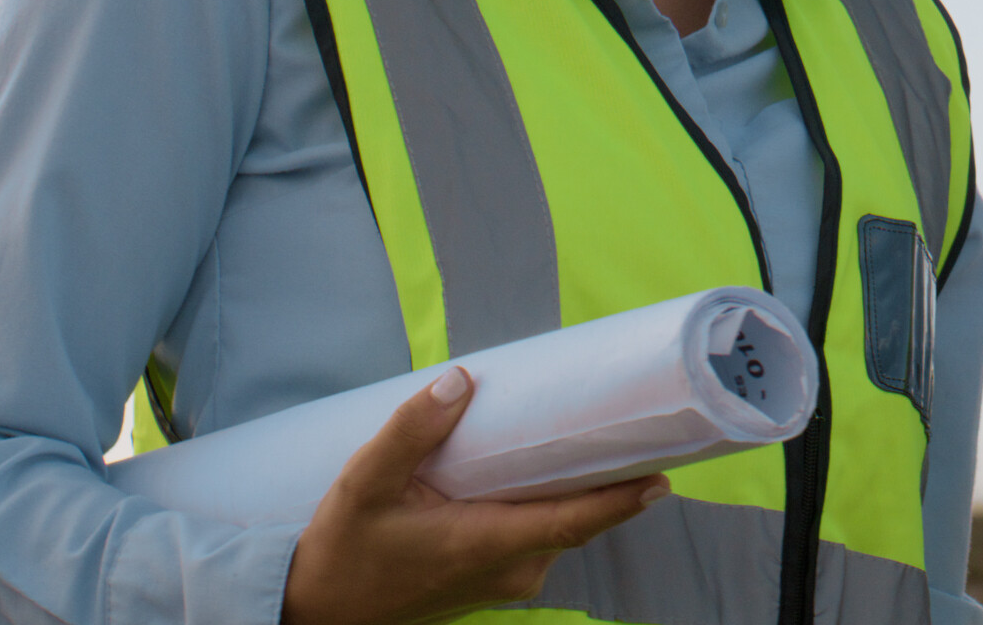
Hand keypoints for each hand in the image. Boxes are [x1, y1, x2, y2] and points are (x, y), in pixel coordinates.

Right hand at [280, 369, 666, 624]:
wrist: (319, 610)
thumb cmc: (345, 549)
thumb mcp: (366, 482)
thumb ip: (413, 430)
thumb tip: (461, 380)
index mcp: (488, 544)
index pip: (574, 522)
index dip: (622, 500)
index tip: (663, 475)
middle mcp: (510, 568)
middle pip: (575, 518)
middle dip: (603, 475)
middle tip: (625, 422)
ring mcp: (505, 579)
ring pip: (555, 526)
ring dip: (569, 486)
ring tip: (579, 431)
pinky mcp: (493, 578)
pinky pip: (536, 536)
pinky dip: (543, 502)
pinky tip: (536, 468)